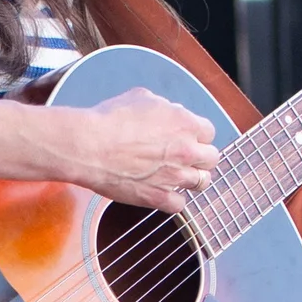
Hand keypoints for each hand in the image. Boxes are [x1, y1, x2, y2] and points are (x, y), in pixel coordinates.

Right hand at [69, 87, 219, 209]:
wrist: (89, 146)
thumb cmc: (110, 120)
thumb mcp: (141, 97)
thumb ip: (164, 107)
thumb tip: (167, 113)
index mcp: (185, 123)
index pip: (209, 132)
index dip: (197, 135)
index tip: (188, 137)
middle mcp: (186, 150)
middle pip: (211, 158)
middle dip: (200, 157)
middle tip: (185, 157)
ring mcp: (175, 176)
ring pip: (202, 182)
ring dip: (191, 178)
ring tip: (176, 175)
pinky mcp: (159, 196)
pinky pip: (180, 204)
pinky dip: (173, 199)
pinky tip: (163, 191)